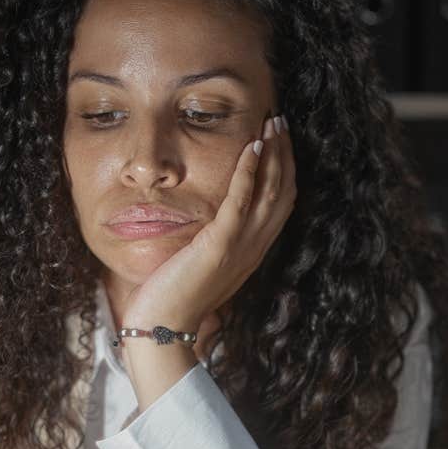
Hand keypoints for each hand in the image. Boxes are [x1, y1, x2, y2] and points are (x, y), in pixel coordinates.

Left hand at [122, 113, 295, 332]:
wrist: (162, 328)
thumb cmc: (174, 299)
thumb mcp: (203, 264)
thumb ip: (214, 242)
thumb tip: (210, 224)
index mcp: (253, 251)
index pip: (281, 203)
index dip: (285, 169)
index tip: (280, 140)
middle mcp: (255, 248)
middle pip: (284, 191)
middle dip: (285, 152)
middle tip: (281, 119)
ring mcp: (241, 247)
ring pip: (271, 191)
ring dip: (273, 153)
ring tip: (272, 123)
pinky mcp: (219, 245)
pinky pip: (241, 201)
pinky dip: (249, 171)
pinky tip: (251, 145)